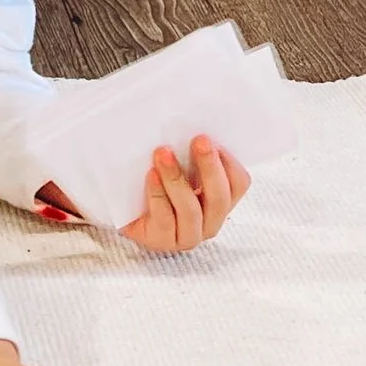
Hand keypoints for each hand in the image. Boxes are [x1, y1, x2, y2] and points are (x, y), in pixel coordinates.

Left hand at [120, 135, 246, 254]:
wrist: (127, 210)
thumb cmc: (158, 182)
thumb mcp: (179, 166)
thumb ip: (191, 154)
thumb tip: (192, 124)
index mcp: (220, 202)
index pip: (239, 184)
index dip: (230, 163)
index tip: (213, 140)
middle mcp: (209, 222)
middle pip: (219, 198)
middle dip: (210, 167)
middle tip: (199, 141)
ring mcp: (187, 235)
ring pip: (190, 210)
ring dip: (177, 178)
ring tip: (163, 153)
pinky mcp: (161, 241)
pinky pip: (164, 219)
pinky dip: (158, 194)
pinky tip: (151, 175)